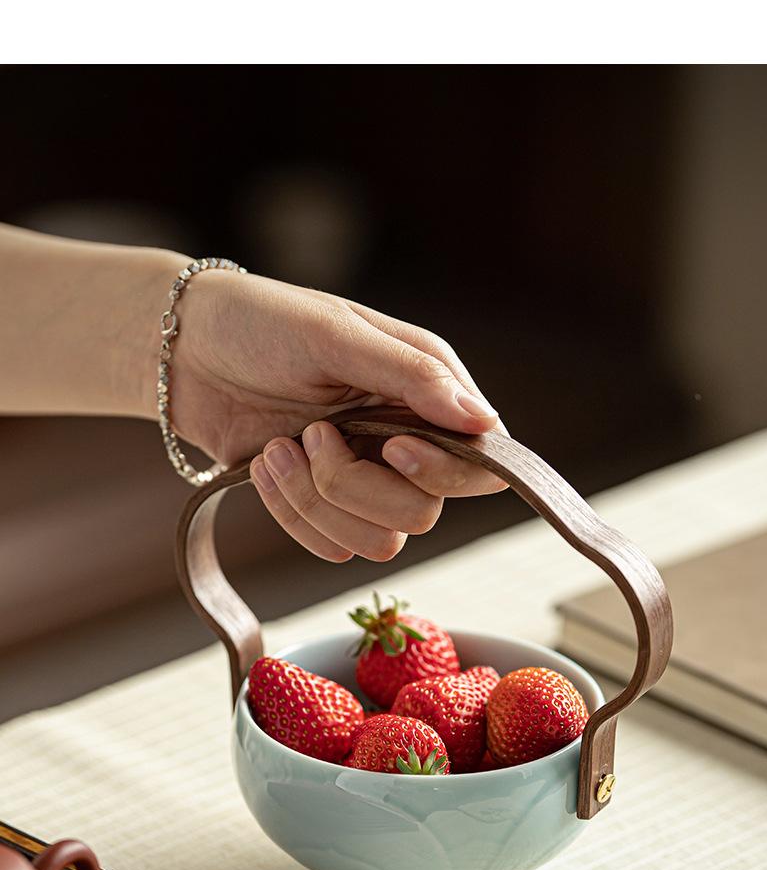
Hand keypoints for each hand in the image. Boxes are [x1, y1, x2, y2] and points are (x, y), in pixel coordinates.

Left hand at [171, 271, 505, 562]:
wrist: (180, 349)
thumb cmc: (260, 321)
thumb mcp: (336, 334)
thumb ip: (413, 376)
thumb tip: (483, 421)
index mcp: (425, 391)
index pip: (478, 465)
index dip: (441, 472)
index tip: (391, 446)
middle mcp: (404, 440)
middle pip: (422, 514)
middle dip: (355, 486)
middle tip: (312, 435)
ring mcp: (363, 476)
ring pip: (377, 543)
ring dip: (316, 502)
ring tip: (277, 450)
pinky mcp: (319, 504)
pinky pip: (331, 548)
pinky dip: (291, 514)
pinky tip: (264, 467)